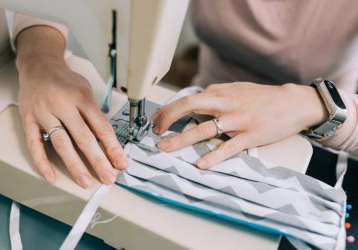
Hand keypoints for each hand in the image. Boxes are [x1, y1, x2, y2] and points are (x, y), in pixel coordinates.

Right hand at [16, 26, 126, 187]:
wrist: (38, 66)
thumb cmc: (64, 81)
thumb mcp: (86, 91)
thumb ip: (94, 114)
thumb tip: (107, 141)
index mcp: (81, 97)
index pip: (101, 127)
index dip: (113, 147)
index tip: (120, 162)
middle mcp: (63, 104)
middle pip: (84, 138)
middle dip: (98, 161)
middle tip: (108, 177)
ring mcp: (44, 113)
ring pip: (61, 144)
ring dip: (74, 165)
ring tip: (85, 181)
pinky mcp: (29, 120)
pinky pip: (35, 145)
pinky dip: (42, 163)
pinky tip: (51, 175)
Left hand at [151, 82, 326, 168]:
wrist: (294, 102)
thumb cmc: (263, 97)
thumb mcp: (237, 89)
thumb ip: (216, 95)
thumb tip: (195, 102)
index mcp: (221, 92)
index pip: (187, 99)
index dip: (169, 109)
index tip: (157, 120)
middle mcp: (226, 103)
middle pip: (189, 107)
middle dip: (168, 118)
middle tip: (156, 132)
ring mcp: (238, 120)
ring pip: (204, 129)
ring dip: (181, 139)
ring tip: (165, 148)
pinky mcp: (250, 135)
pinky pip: (228, 148)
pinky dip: (213, 156)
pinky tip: (200, 163)